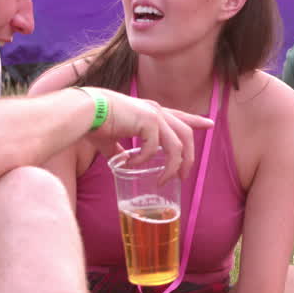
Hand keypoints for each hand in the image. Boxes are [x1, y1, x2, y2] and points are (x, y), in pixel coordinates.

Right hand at [84, 89, 214, 180]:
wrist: (84, 111)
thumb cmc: (94, 123)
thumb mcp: (113, 140)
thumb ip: (121, 151)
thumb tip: (121, 165)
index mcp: (151, 112)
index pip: (180, 117)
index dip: (196, 121)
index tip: (210, 124)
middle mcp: (157, 111)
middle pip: (186, 135)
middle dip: (188, 158)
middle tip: (184, 176)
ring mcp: (155, 115)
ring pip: (177, 146)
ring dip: (171, 167)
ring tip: (162, 181)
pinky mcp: (148, 121)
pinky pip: (154, 149)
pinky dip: (144, 160)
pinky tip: (131, 164)